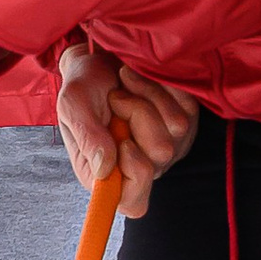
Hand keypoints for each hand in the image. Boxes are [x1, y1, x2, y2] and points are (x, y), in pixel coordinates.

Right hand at [56, 41, 198, 216]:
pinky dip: (165, 86)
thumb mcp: (73, 104)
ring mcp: (167, 146)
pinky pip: (188, 107)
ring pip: (177, 128)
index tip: (123, 142)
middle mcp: (141, 166)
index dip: (135, 172)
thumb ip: (87, 136)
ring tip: (127, 82)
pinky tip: (145, 79)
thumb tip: (104, 169)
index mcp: (107, 175)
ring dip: (149, 95)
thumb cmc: (84, 85)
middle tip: (116, 97)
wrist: (101, 57)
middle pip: (160, 154)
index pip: (134, 202)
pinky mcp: (185, 124)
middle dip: (137, 114)